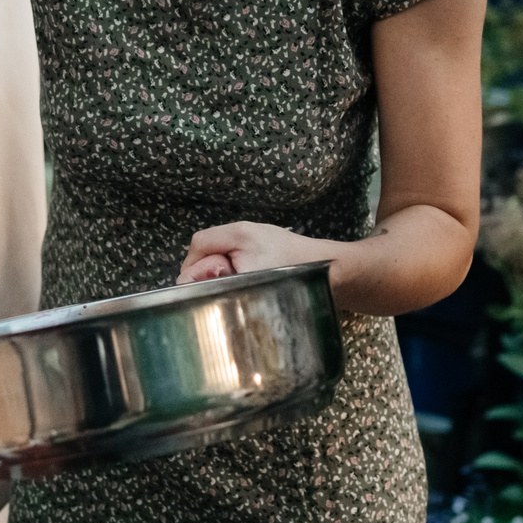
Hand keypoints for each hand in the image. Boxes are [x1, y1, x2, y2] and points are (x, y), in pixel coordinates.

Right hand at [178, 221, 322, 285]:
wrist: (335, 271)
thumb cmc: (296, 272)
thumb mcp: (249, 278)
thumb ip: (214, 278)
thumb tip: (187, 282)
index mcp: (239, 233)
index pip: (199, 243)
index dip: (193, 267)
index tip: (197, 288)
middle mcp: (245, 233)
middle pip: (209, 252)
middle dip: (210, 274)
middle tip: (226, 289)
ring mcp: (256, 242)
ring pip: (223, 261)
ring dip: (225, 279)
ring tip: (242, 290)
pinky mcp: (266, 254)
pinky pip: (239, 266)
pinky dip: (239, 279)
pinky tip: (252, 289)